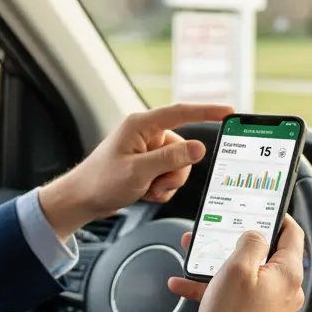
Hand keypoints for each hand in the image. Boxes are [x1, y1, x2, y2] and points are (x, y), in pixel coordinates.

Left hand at [38, 103, 233, 241]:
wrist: (82, 200)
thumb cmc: (101, 181)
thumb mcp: (139, 172)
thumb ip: (171, 159)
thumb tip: (199, 147)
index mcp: (141, 125)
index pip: (181, 112)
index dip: (207, 111)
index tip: (229, 112)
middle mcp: (146, 134)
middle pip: (183, 149)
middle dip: (174, 172)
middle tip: (156, 184)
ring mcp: (148, 150)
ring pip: (179, 166)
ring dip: (166, 183)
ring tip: (145, 189)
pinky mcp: (148, 165)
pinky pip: (169, 176)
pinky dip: (161, 188)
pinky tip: (143, 192)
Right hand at [166, 216, 305, 311]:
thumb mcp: (237, 268)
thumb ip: (250, 242)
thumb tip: (255, 234)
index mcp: (289, 274)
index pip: (293, 233)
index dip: (278, 215)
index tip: (263, 207)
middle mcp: (285, 290)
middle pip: (265, 253)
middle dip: (236, 240)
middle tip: (219, 231)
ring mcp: (270, 305)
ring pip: (246, 273)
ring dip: (219, 262)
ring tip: (195, 255)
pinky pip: (235, 293)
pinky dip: (214, 286)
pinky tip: (186, 284)